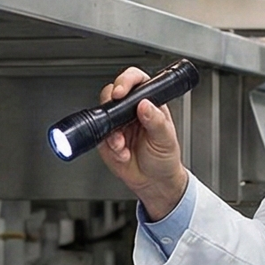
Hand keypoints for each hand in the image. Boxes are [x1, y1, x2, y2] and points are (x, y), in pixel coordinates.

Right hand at [93, 66, 189, 219]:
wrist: (154, 182)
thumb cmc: (164, 158)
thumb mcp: (165, 138)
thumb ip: (156, 121)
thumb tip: (146, 105)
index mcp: (149, 103)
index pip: (136, 81)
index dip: (126, 81)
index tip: (122, 91)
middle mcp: (130, 110)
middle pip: (112, 93)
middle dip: (111, 103)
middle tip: (117, 117)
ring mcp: (117, 124)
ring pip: (102, 114)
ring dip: (111, 131)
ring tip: (123, 145)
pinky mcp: (106, 139)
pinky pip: (99, 135)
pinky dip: (109, 145)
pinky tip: (122, 153)